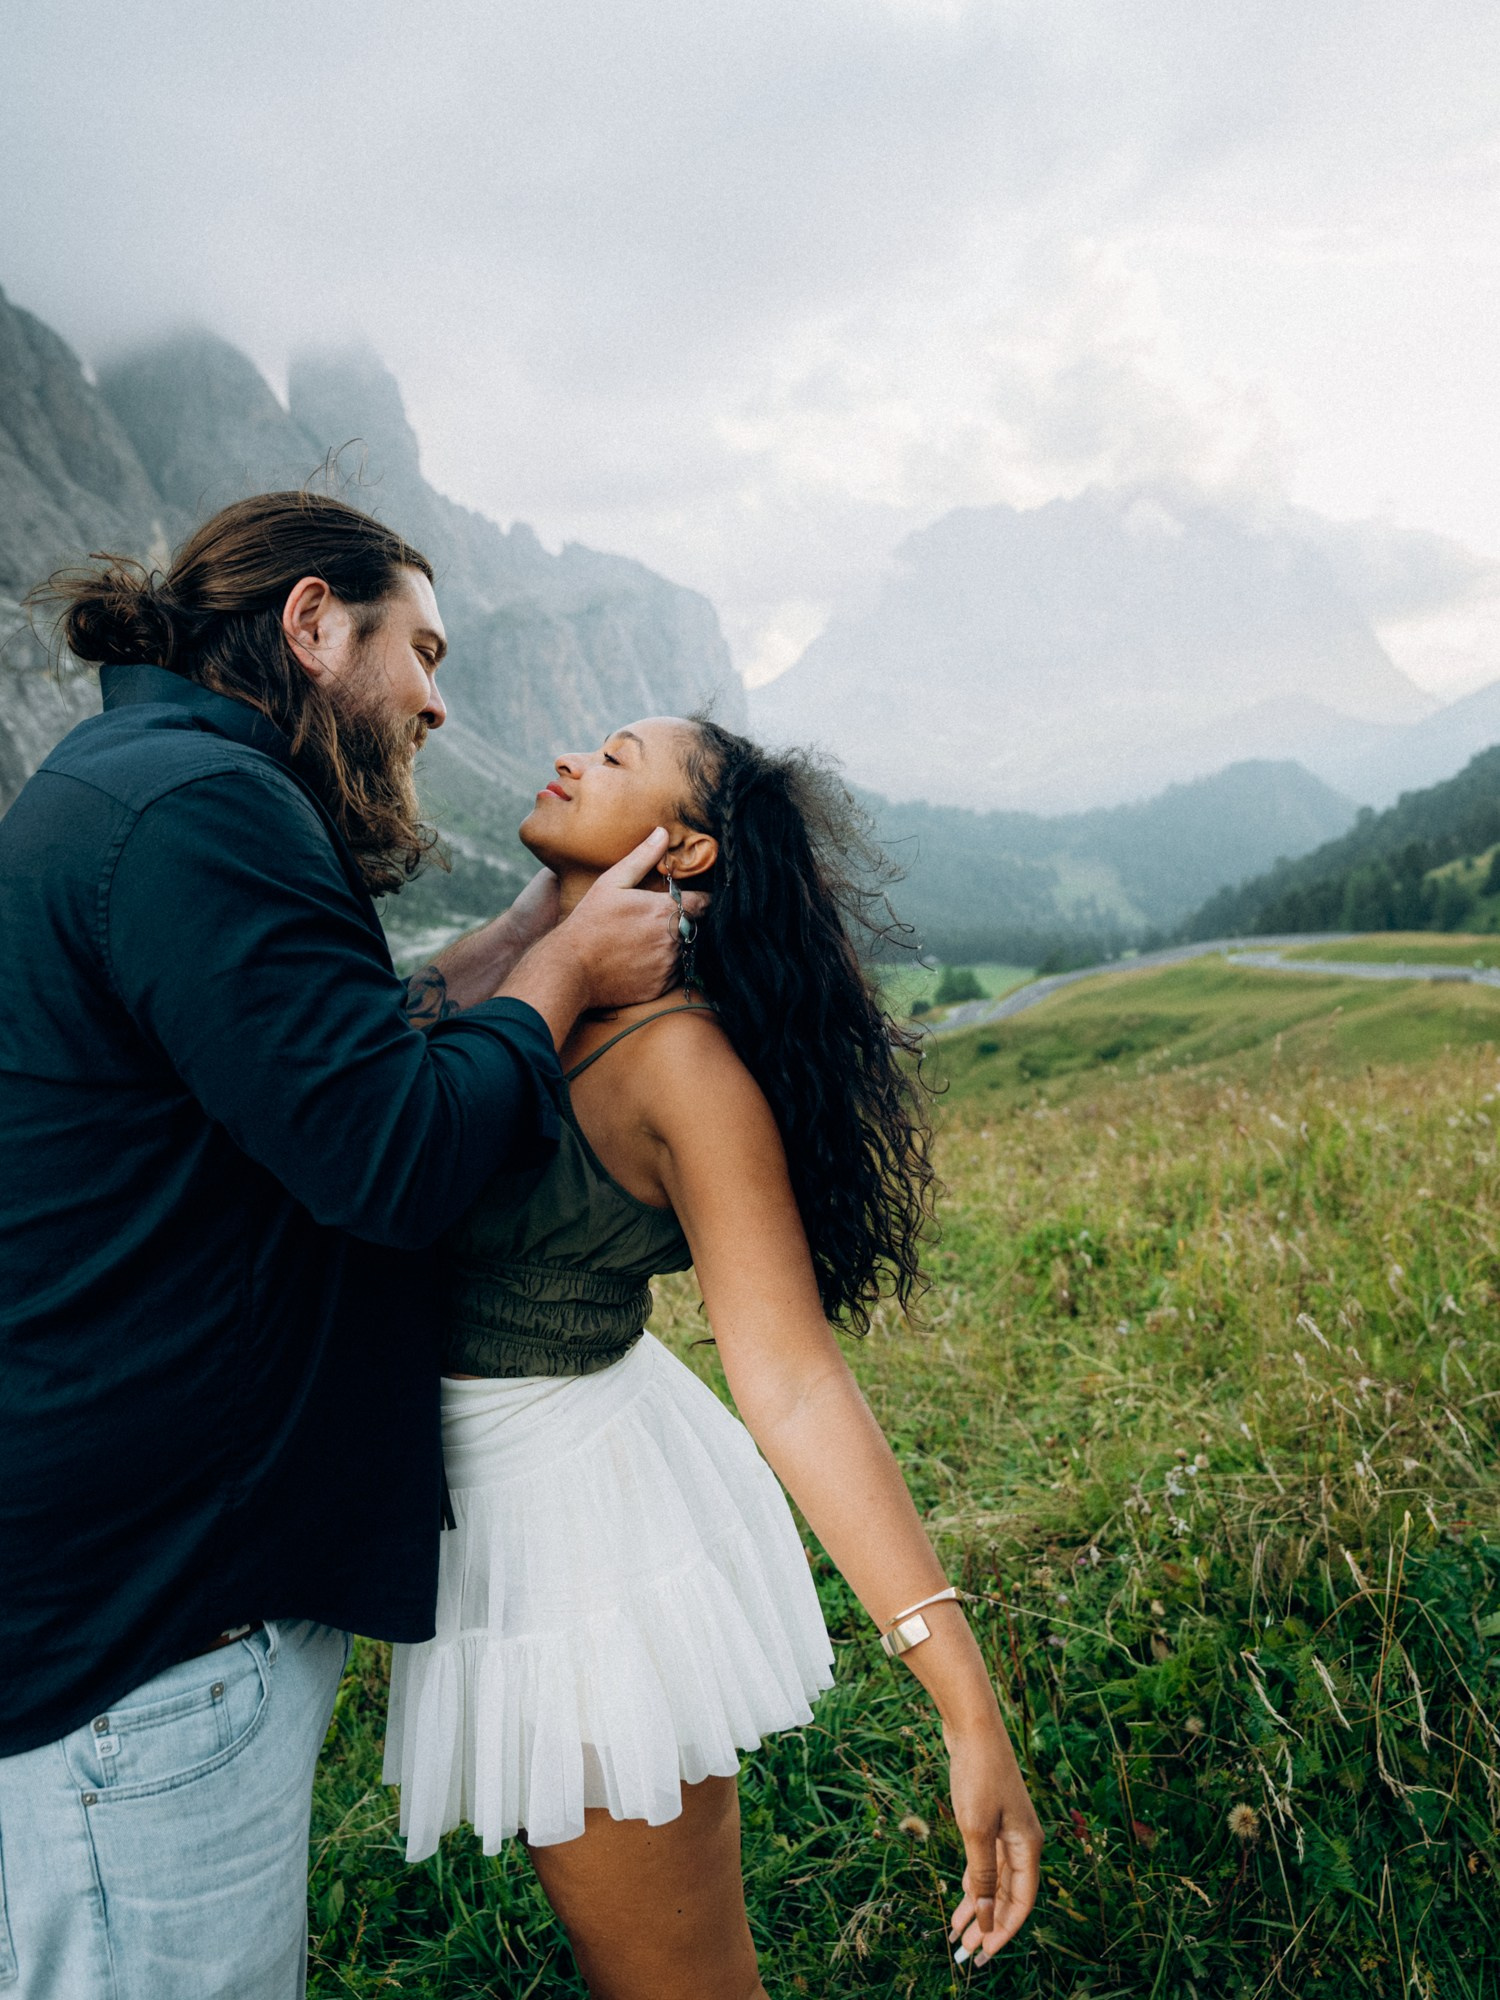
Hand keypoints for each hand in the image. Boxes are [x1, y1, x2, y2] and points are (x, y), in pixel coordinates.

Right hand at [500, 830, 708, 1041]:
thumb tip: (662, 832)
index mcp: (665, 910)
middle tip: (660, 920)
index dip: (699, 899)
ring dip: (675, 945)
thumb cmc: (590, 921)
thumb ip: (641, 857)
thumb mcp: (612, 882)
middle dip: (685, 922)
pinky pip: (673, 974)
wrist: (571, 968)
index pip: (703, 903)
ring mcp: (668, 965)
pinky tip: (640, 960)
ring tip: (646, 940)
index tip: (691, 899)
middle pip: (695, 927)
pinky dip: (664, 967)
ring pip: (685, 951)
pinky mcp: (660, 987)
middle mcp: (673, 939)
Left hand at [944, 1718, 1042, 1967]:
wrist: (972, 1725)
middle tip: (967, 1953)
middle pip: (1009, 1895)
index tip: (984, 1954)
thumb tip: (987, 1918)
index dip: (1004, 1930)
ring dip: (979, 1907)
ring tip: (958, 1934)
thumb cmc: (977, 1775)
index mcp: (1029, 1846)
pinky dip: (975, 1882)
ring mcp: (1008, 1829)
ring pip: (996, 1880)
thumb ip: (983, 1876)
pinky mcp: (992, 1819)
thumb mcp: (976, 1830)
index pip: (1022, 1902)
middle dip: (989, 1925)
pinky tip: (962, 1898)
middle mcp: (1024, 1841)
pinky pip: (986, 1862)